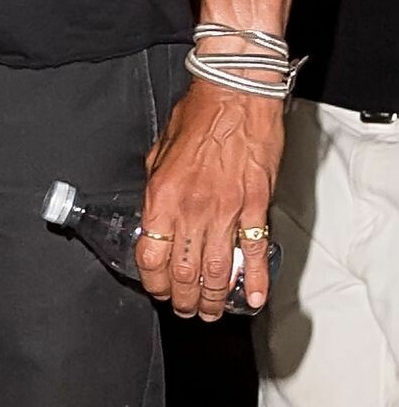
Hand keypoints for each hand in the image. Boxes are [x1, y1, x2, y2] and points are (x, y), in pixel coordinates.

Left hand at [135, 82, 282, 320]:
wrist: (235, 95)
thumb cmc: (199, 114)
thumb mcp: (160, 150)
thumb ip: (155, 185)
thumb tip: (154, 212)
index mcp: (162, 195)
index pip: (151, 254)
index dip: (152, 280)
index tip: (157, 288)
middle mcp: (192, 208)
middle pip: (185, 271)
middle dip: (184, 298)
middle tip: (186, 309)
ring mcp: (227, 210)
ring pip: (219, 270)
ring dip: (214, 298)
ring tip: (211, 311)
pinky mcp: (256, 206)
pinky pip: (255, 251)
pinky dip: (255, 279)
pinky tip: (253, 298)